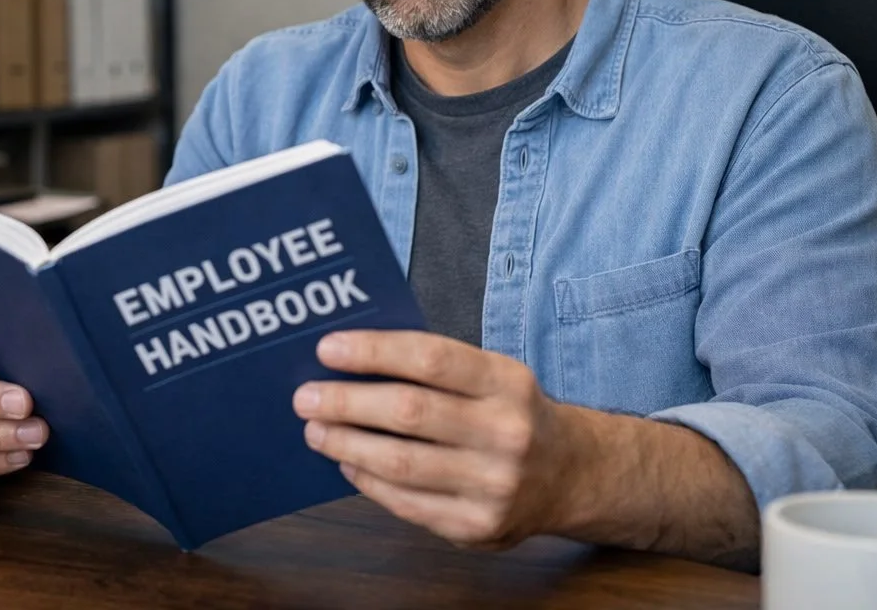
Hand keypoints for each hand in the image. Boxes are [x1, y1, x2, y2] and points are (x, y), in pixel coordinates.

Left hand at [293, 330, 579, 548]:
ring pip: (401, 463)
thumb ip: (433, 367)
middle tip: (305, 397)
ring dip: (346, 444)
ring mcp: (495, 484)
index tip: (326, 349)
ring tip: (316, 431)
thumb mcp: (490, 376)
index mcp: (507, 382)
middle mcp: (507, 432)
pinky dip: (368, 480)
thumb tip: (349, 359)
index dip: (373, 351)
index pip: (430, 357)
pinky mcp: (478, 526)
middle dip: (346, 403)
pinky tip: (348, 462)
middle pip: (410, 412)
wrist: (570, 475)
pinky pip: (406, 502)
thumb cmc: (508, 412)